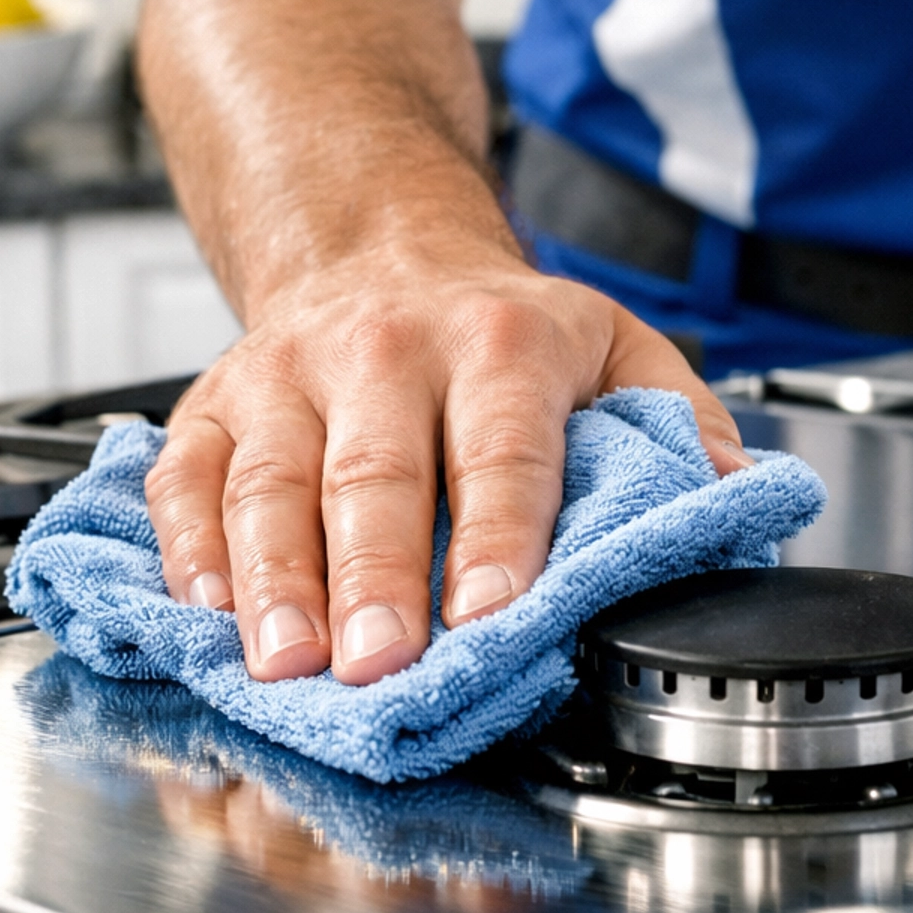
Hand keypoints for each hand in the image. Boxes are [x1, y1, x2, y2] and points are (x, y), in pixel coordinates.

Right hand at [144, 241, 750, 685]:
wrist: (376, 247)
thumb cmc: (500, 330)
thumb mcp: (618, 345)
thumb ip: (680, 420)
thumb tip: (726, 499)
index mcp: (501, 343)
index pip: (502, 449)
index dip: (501, 535)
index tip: (497, 613)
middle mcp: (385, 350)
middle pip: (375, 474)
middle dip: (377, 578)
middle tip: (382, 665)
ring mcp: (286, 376)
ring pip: (270, 483)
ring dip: (273, 580)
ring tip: (282, 661)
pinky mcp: (214, 406)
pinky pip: (186, 481)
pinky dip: (186, 551)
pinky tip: (204, 612)